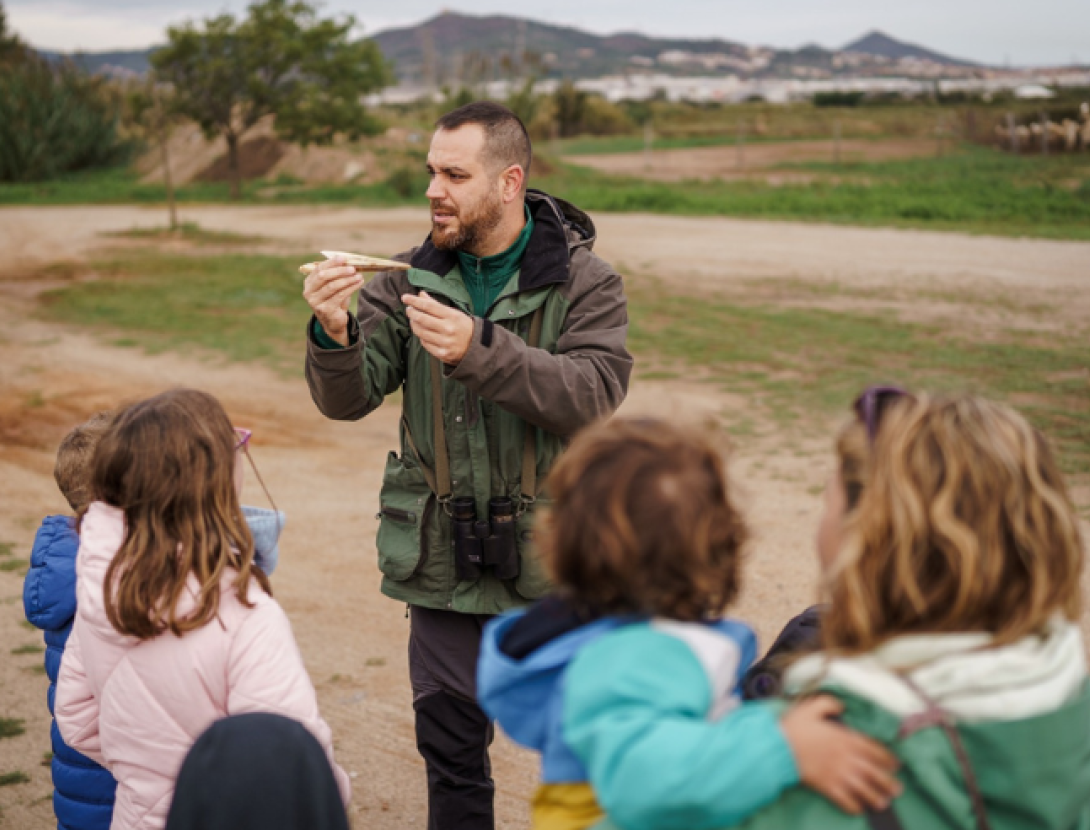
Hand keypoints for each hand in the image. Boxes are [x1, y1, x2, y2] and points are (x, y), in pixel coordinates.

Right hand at [303, 256, 362, 346]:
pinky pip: (340, 295)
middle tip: (352, 268)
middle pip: (324, 276)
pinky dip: (351, 287)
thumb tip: (349, 262)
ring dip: (347, 279)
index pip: (319, 269)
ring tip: (358, 276)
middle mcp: (309, 292)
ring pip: (333, 286)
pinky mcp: (325, 309)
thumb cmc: (334, 300)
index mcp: (309, 283)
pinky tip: (359, 283)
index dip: (331, 262)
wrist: (333, 321)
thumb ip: (337, 275)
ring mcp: (315, 302)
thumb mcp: (333, 286)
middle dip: (339, 270)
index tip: (343, 258)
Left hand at [402, 290, 473, 364]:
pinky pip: (425, 343)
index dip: (415, 301)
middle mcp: (448, 329)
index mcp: (452, 316)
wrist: (476, 347)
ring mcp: (444, 342)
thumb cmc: (463, 326)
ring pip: (421, 332)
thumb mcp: (454, 313)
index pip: (429, 306)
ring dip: (413, 324)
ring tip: (413, 319)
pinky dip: (421, 336)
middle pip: (422, 319)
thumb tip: (420, 295)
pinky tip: (421, 332)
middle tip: (408, 309)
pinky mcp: (442, 353)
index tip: (405, 297)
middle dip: (412, 312)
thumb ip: (436, 304)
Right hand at [780, 695, 901, 814]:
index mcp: (845, 738)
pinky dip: (853, 806)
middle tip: (897, 789)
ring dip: (875, 797)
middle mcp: (846, 758)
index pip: (873, 749)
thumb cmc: (794, 727)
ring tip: (883, 803)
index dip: (886, 758)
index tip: (895, 765)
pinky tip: (858, 809)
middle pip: (873, 772)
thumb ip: (829, 703)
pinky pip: (845, 800)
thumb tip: (842, 705)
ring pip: (863, 788)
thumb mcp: (811, 706)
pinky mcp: (826, 787)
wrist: (777, 747)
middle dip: (888, 782)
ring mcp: (837, 774)